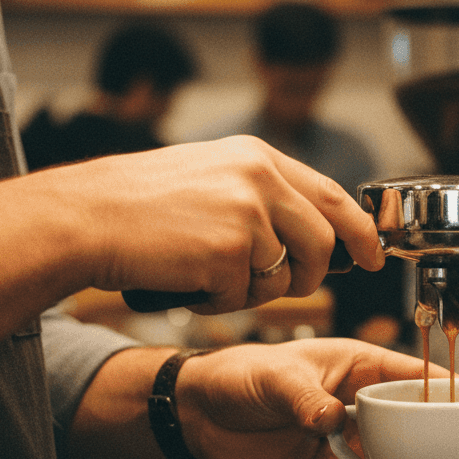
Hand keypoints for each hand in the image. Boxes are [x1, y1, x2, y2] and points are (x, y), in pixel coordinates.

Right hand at [57, 134, 385, 311]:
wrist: (85, 217)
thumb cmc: (139, 205)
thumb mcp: (211, 178)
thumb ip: (263, 197)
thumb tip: (313, 231)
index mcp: (258, 157)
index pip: (332, 196)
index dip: (359, 231)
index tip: (374, 257)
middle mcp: (260, 179)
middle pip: (322, 245)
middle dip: (309, 277)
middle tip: (282, 286)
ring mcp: (247, 215)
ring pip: (284, 277)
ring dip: (252, 291)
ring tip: (209, 274)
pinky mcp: (228, 253)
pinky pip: (243, 297)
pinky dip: (216, 301)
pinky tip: (186, 279)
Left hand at [175, 339, 443, 458]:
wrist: (200, 414)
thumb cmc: (240, 375)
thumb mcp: (276, 377)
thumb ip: (307, 399)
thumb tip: (332, 420)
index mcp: (360, 369)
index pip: (417, 379)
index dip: (454, 393)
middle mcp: (362, 408)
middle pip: (421, 428)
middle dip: (456, 446)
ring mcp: (349, 446)